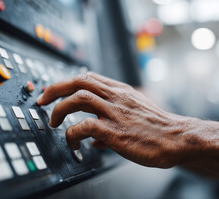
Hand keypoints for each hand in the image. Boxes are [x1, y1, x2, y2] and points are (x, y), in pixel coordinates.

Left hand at [36, 72, 190, 167]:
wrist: (176, 138)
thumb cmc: (158, 127)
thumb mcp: (136, 112)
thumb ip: (114, 117)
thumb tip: (93, 136)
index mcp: (121, 90)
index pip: (89, 76)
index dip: (66, 82)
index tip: (54, 91)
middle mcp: (116, 97)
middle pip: (78, 81)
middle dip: (54, 88)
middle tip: (42, 100)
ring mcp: (115, 112)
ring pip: (78, 98)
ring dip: (59, 109)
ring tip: (54, 121)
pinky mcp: (115, 131)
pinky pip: (84, 126)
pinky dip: (73, 133)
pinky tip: (74, 142)